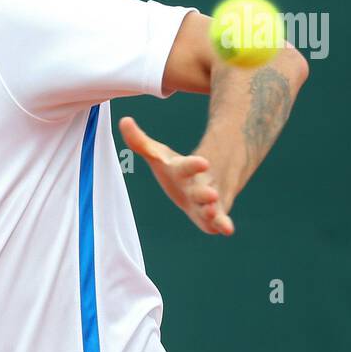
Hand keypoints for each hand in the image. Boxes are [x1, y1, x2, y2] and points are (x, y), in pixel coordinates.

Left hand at [118, 116, 234, 235]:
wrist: (204, 179)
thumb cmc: (175, 169)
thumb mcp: (158, 156)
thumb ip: (140, 142)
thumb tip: (123, 120)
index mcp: (184, 170)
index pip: (188, 167)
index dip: (194, 165)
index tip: (204, 162)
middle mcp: (198, 185)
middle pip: (201, 190)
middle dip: (205, 193)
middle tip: (211, 194)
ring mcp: (207, 201)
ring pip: (212, 207)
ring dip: (214, 211)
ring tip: (216, 215)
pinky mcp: (212, 216)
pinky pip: (218, 221)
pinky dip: (222, 225)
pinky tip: (227, 231)